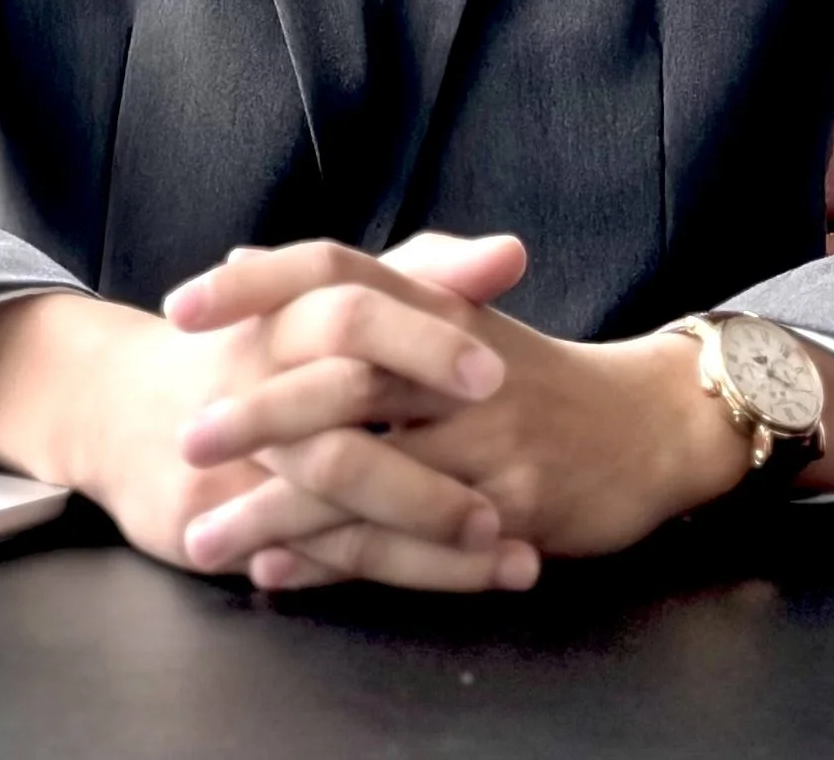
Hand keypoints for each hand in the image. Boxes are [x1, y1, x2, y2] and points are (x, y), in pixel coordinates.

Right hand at [0, 236, 533, 591]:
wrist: (119, 404)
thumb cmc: (253, 344)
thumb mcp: (328, 297)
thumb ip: (423, 274)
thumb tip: (512, 254)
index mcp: (288, 309)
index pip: (354, 306)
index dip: (423, 338)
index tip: (496, 369)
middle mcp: (256, 371)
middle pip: (341, 398)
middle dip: (426, 468)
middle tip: (507, 499)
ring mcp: (233, 451)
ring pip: (331, 491)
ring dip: (423, 528)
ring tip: (509, 557)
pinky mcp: (214, 516)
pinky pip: (300, 550)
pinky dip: (373, 572)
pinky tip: (440, 586)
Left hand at [180, 249, 833, 584]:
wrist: (650, 427)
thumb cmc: (535, 372)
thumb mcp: (459, 311)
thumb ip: (362, 290)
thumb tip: (241, 261)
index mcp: (437, 303)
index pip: (334, 269)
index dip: (259, 284)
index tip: (183, 303)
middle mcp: (456, 364)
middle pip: (342, 377)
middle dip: (259, 409)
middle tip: (187, 436)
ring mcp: (483, 441)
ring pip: (364, 474)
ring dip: (278, 508)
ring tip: (205, 533)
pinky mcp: (503, 513)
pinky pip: (404, 543)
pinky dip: (334, 562)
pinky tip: (280, 572)